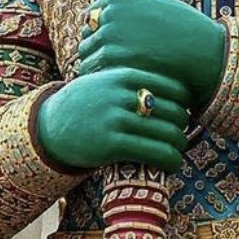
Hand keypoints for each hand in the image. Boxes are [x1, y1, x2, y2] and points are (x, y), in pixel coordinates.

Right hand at [35, 68, 189, 172]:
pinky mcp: (112, 144)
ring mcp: (116, 119)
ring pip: (169, 133)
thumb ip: (135, 80)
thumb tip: (176, 86)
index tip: (184, 112)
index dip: (186, 102)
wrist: (51, 125)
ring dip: (181, 145)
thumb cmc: (87, 102)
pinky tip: (173, 164)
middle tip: (183, 133)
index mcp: (124, 75)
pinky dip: (172, 160)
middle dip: (184, 125)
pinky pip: (156, 152)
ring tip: (179, 150)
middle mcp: (121, 94)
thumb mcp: (107, 79)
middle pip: (175, 110)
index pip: (174, 87)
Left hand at [77, 0, 225, 113]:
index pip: (92, 18)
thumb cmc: (181, 33)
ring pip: (87, 56)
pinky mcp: (111, 58)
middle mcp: (108, 12)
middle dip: (96, 53)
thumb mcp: (152, 8)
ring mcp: (108, 34)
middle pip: (86, 37)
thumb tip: (99, 21)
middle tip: (114, 71)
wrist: (203, 52)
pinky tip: (118, 86)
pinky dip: (100, 80)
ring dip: (98, 68)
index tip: (114, 52)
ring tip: (117, 79)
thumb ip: (127, 12)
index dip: (101, 37)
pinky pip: (92, 71)